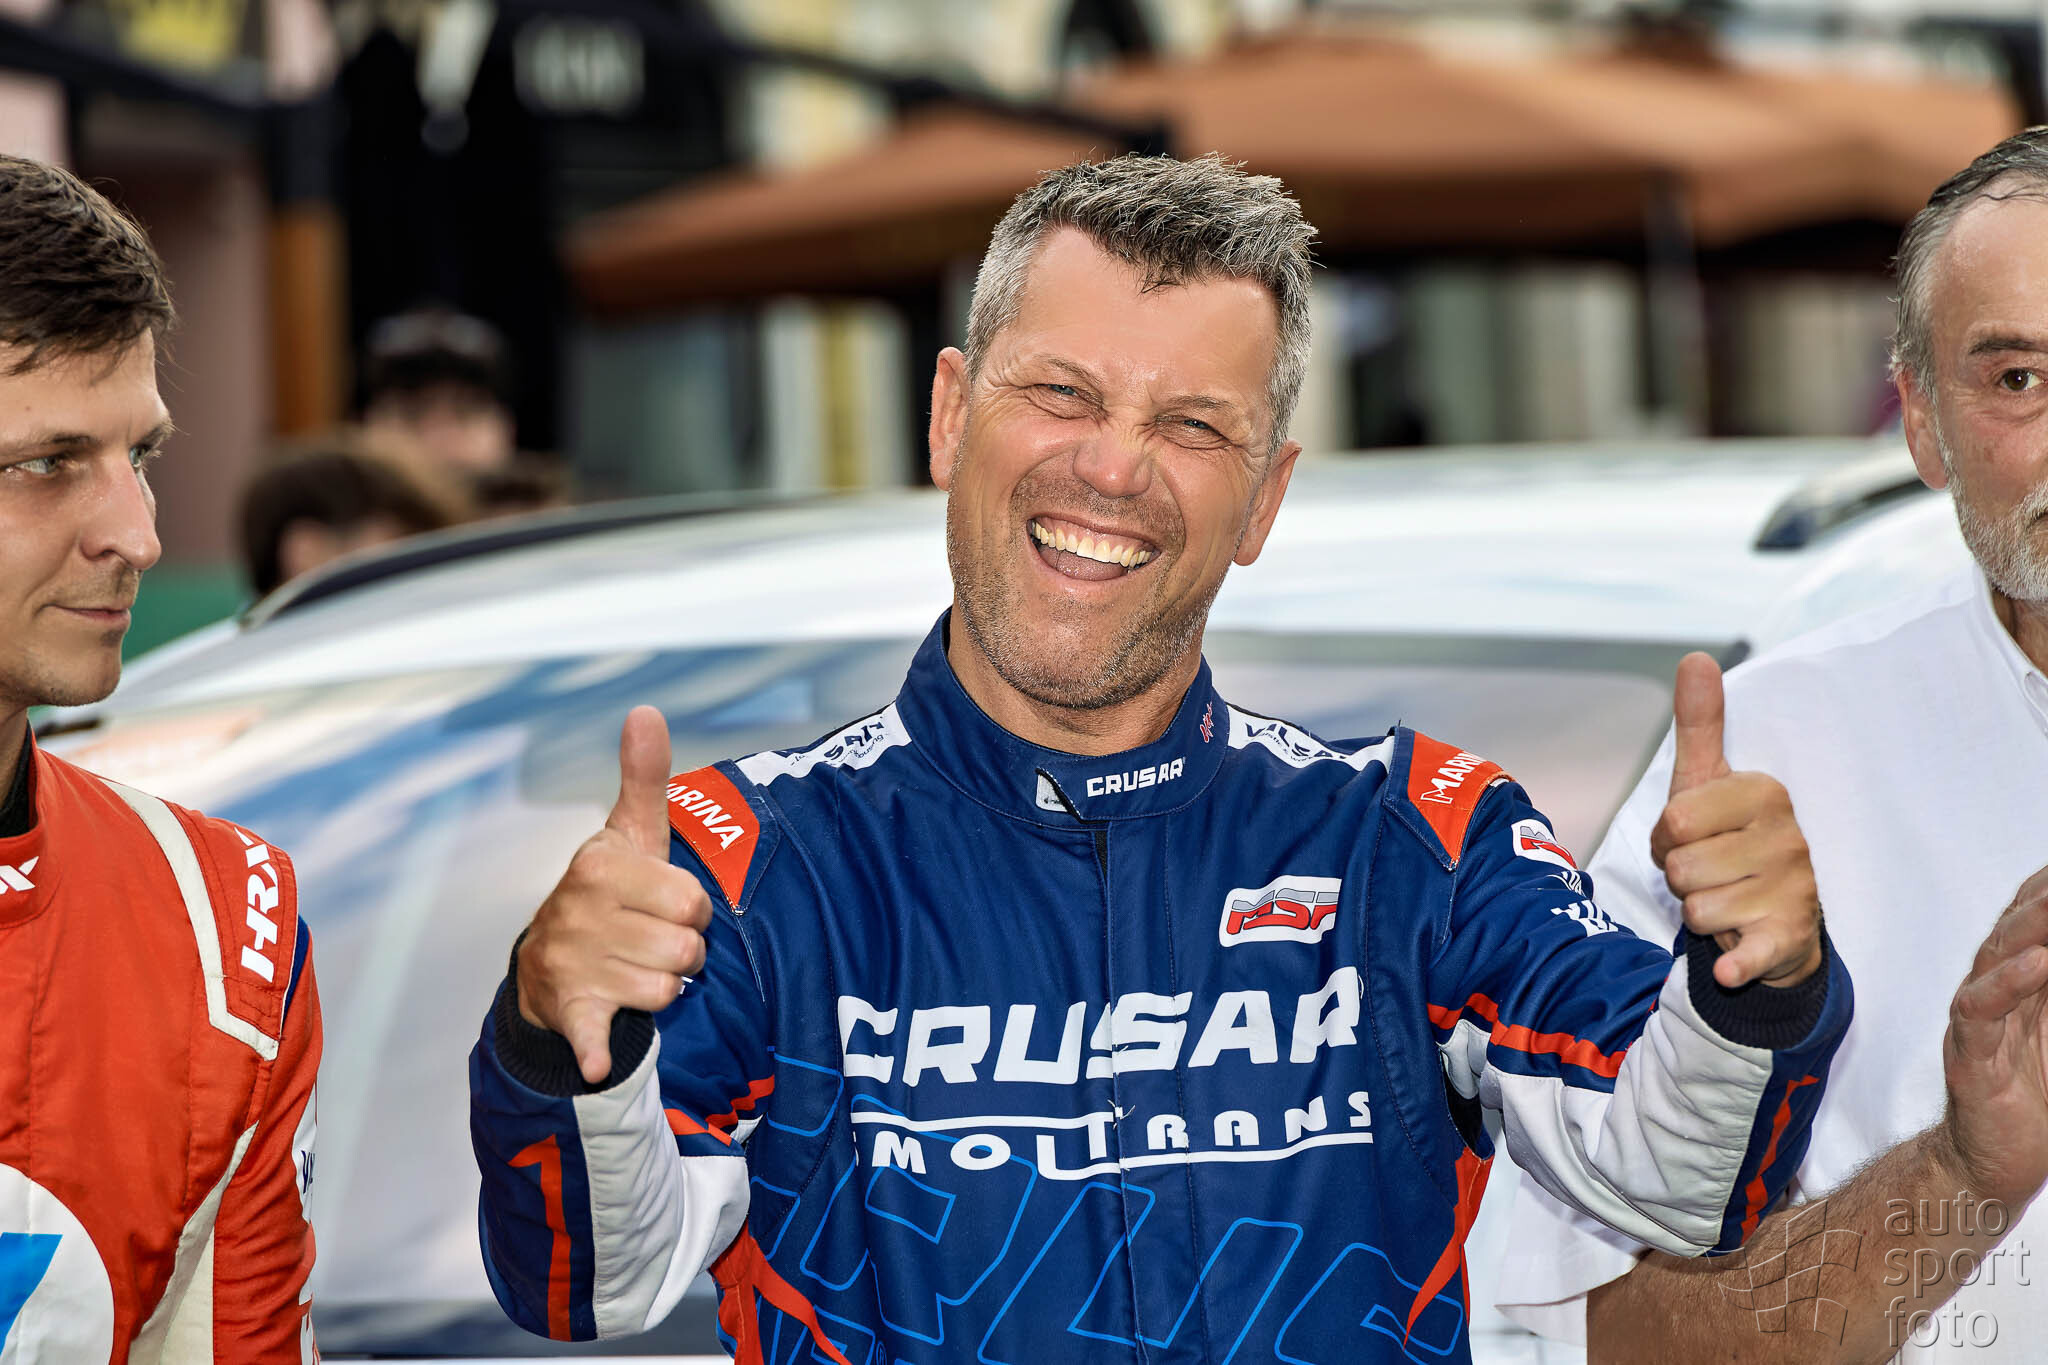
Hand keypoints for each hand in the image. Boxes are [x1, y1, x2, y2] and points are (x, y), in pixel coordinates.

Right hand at [515, 706, 710, 1083]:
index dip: (690, 908)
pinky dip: (597, 1052)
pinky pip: (594, 1037)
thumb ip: (643, 776)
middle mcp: (582, 914)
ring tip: (634, 969)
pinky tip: (599, 1059)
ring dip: (664, 988)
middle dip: (682, 951)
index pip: (694, 900)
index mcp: (600, 867)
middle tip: (651, 941)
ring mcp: (573, 964)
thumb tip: (646, 711)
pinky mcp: (571, 1012)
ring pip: (668, 990)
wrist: (547, 965)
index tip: (662, 905)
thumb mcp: (626, 833)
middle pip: (687, 949)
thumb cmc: (607, 892)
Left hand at [1649, 653, 1822, 988]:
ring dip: (1697, 913)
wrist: (1775, 918)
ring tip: (1725, 901)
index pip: (1675, 821)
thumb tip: (1695, 657)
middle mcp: (1788, 841)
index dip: (1669, 837)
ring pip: (1696, 909)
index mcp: (1766, 795)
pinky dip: (1735, 968)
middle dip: (1680, 876)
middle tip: (1710, 873)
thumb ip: (1700, 725)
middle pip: (1681, 868)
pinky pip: (1749, 957)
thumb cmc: (1730, 842)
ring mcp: (1794, 892)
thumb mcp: (1709, 781)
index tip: (1694, 838)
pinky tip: (1729, 966)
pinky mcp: (1790, 940)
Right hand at [1935, 865, 2047, 1210]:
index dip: (2046, 885)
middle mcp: (1996, 988)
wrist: (1997, 1163)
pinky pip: (1981, 1010)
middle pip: (2020, 925)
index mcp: (2023, 979)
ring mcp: (1979, 1018)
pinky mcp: (1970, 1056)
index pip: (2033, 915)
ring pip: (1998, 956)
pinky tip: (2038, 963)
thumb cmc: (2042, 1098)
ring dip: (2032, 925)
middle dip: (2046, 896)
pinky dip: (2007, 983)